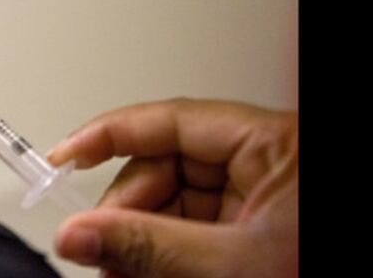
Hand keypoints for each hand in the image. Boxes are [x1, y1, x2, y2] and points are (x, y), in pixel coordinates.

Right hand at [48, 99, 297, 277]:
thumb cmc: (318, 271)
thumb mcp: (231, 266)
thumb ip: (148, 247)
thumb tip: (79, 232)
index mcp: (273, 144)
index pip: (172, 120)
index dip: (110, 134)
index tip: (65, 156)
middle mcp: (263, 161)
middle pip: (166, 164)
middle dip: (126, 208)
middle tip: (95, 245)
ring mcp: (256, 195)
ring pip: (173, 199)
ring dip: (139, 236)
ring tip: (116, 268)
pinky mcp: (252, 226)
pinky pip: (189, 225)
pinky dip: (161, 250)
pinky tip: (141, 270)